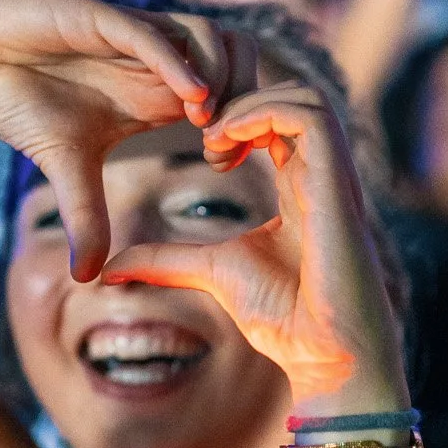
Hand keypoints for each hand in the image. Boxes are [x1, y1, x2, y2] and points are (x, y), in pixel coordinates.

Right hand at [0, 0, 240, 279]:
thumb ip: (85, 216)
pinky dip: (179, 61)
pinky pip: (152, 33)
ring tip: (206, 122)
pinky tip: (191, 97)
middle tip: (224, 145)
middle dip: (246, 97)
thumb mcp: (63, 169)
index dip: (240, 124)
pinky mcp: (100, 16)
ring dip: (220, 77)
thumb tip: (85, 277)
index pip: (228, 91)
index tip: (224, 164)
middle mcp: (155, 58)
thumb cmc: (22, 102)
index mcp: (157, 89)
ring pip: (208, 34)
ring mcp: (132, 33)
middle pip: (237, 54)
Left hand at [103, 78, 407, 410]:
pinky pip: (311, 114)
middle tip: (199, 133)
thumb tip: (109, 270)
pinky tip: (224, 145)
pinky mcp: (338, 183)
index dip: (236, 116)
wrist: (327, 353)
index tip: (200, 147)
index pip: (277, 119)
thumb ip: (165, 262)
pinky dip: (263, 113)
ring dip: (250, 102)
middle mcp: (320, 172)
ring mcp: (332, 175)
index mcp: (299, 184)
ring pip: (304, 94)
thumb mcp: (210, 273)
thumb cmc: (286, 319)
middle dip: (240, 98)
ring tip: (211, 137)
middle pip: (290, 94)